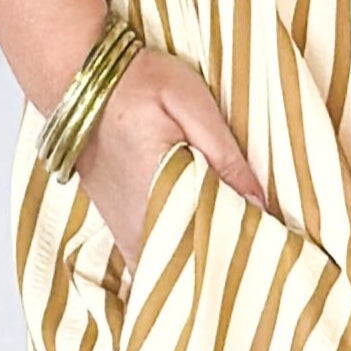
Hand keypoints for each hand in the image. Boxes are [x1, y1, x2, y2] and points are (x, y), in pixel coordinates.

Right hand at [72, 49, 267, 264]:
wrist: (75, 80)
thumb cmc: (135, 84)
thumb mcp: (189, 101)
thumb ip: (224, 154)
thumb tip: (259, 203)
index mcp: (160, 190)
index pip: (213, 239)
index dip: (247, 249)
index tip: (275, 250)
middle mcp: (137, 222)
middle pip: (193, 265)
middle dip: (229, 264)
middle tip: (263, 255)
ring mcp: (124, 231)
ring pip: (172, 270)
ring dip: (203, 265)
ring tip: (239, 255)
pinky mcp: (118, 229)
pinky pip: (151, 263)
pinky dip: (178, 264)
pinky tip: (202, 256)